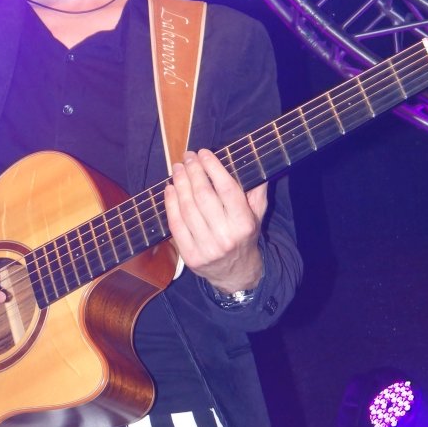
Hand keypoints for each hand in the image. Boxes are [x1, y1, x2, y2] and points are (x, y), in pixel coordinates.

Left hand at [163, 149, 266, 294]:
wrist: (236, 274)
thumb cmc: (245, 236)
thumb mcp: (257, 214)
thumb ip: (256, 189)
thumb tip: (254, 160)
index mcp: (244, 224)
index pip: (227, 189)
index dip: (213, 168)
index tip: (204, 153)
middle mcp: (225, 236)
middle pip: (204, 196)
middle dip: (193, 171)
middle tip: (187, 157)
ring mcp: (206, 248)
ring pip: (187, 208)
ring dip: (180, 184)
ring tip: (177, 169)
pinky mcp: (190, 256)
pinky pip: (176, 224)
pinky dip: (170, 204)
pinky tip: (170, 189)